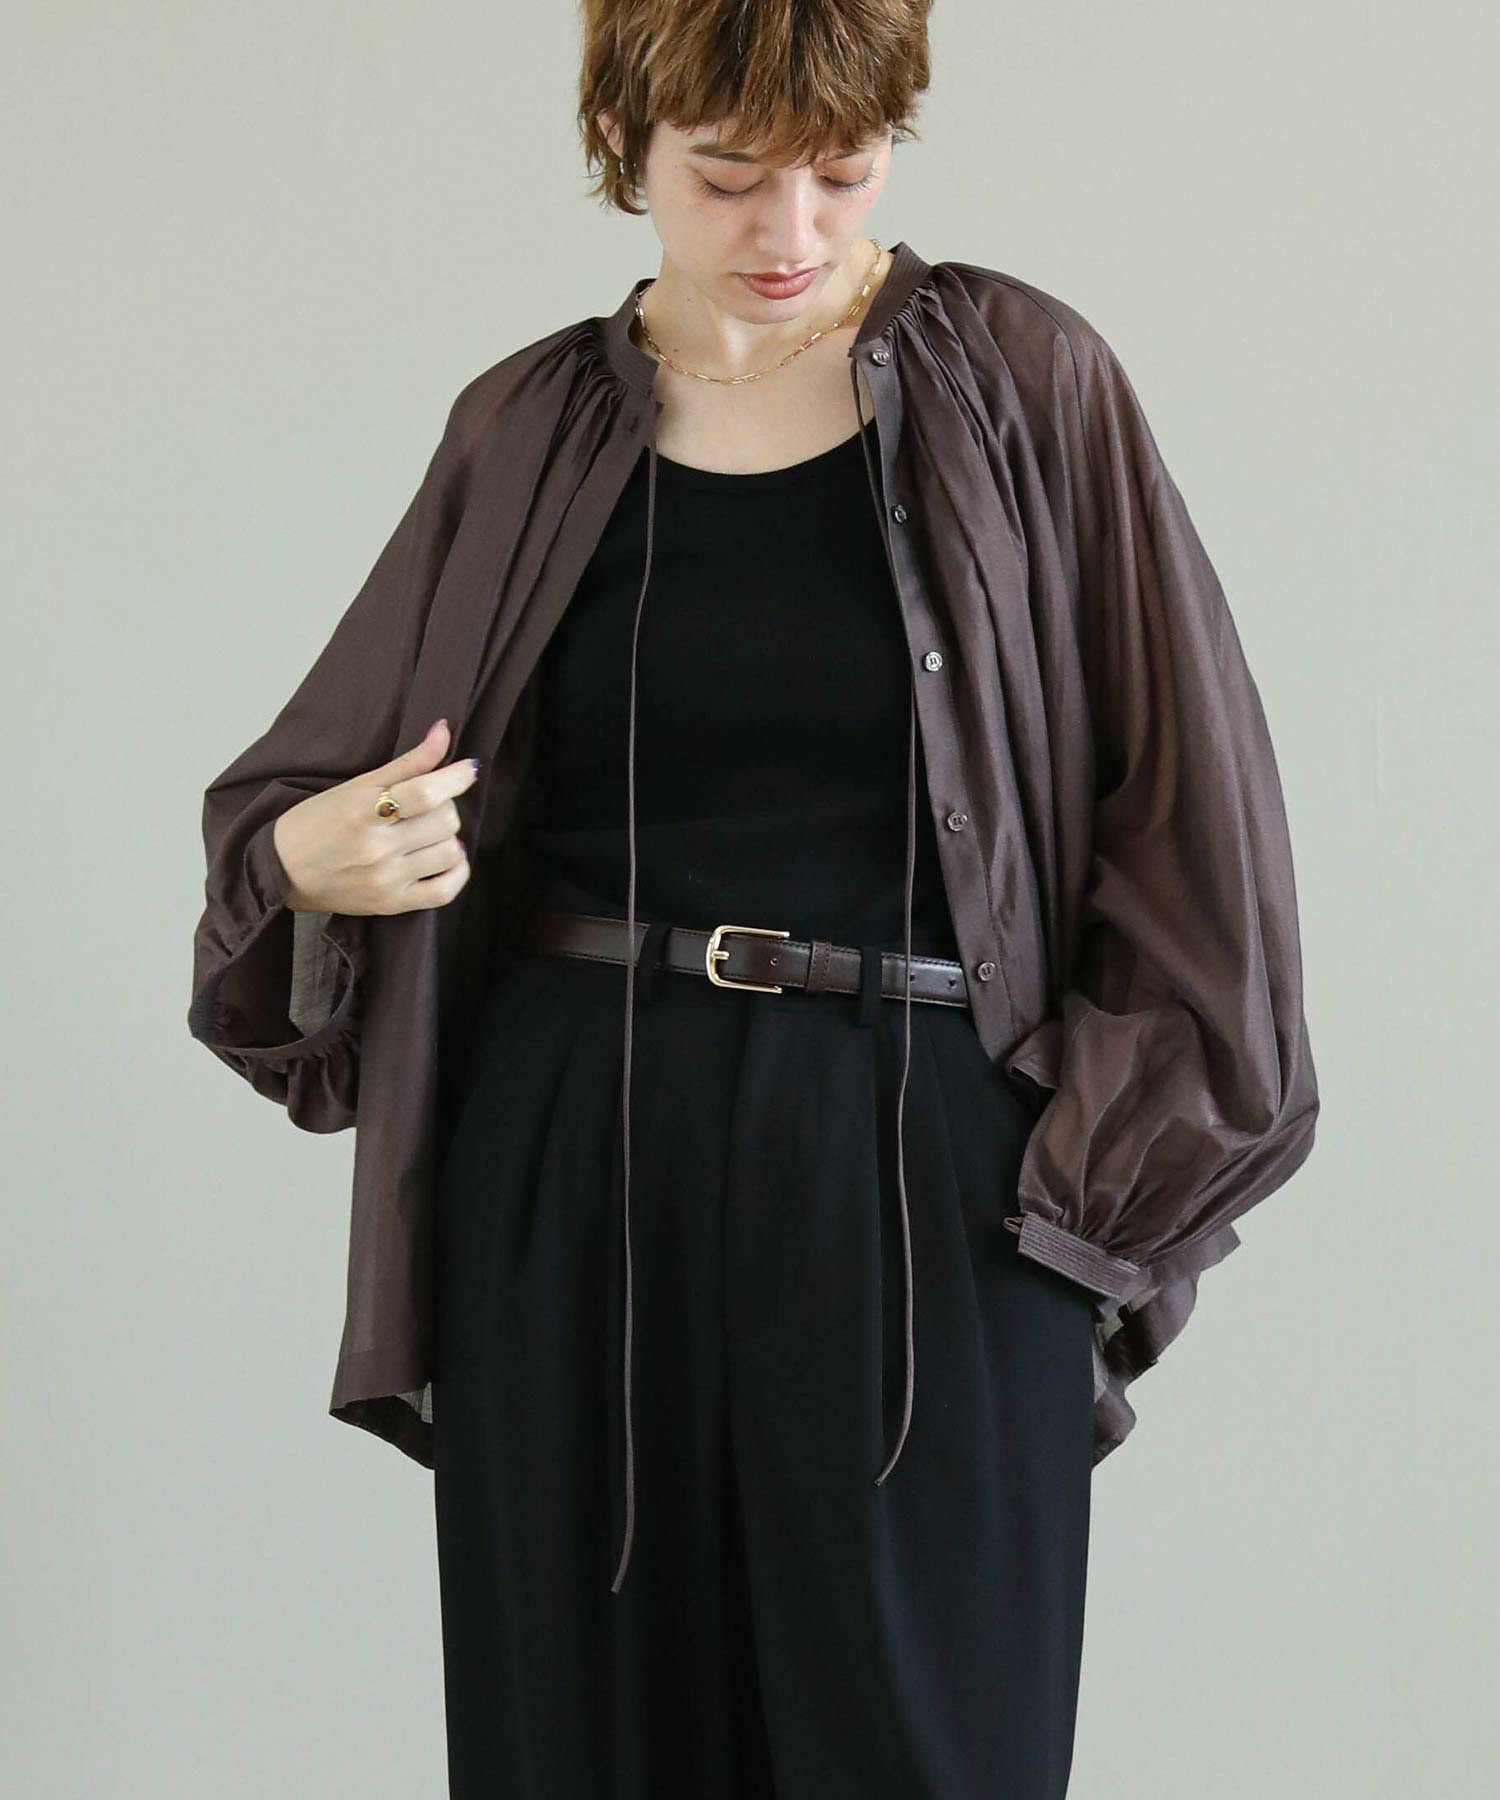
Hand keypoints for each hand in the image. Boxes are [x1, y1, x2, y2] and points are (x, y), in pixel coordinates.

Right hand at [271, 718, 478, 914]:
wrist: (282, 870)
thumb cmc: (317, 822)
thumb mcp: (356, 786)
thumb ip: (407, 762)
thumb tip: (444, 730)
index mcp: (362, 811)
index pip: (426, 792)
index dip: (456, 777)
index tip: (468, 769)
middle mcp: (375, 847)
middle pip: (444, 820)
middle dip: (445, 806)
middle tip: (427, 806)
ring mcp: (385, 879)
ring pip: (450, 851)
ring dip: (449, 837)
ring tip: (430, 832)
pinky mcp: (391, 904)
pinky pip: (445, 891)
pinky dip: (457, 871)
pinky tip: (445, 858)